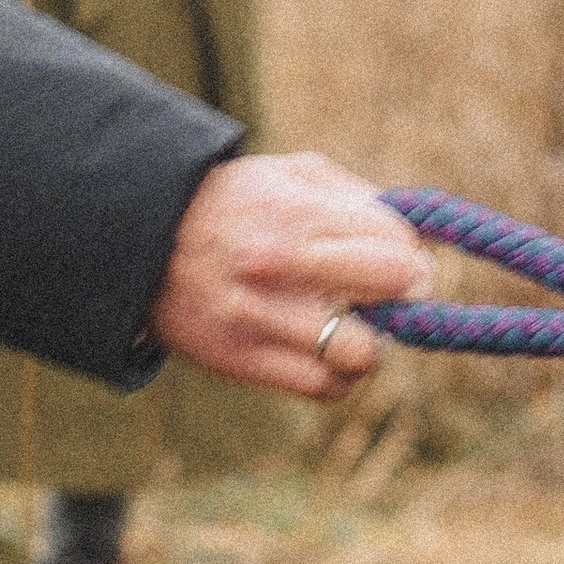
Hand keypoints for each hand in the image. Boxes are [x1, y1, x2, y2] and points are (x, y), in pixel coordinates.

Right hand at [149, 154, 434, 396]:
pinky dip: (338, 376)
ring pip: (361, 354)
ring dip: (369, 345)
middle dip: (405, 298)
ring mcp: (259, 317)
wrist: (143, 241)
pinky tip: (326, 355)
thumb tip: (421, 244)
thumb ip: (358, 202)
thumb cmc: (236, 204)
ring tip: (352, 329)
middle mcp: (280, 266)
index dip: (413, 260)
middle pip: (389, 292)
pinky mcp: (241, 360)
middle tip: (393, 300)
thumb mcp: (294, 176)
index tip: (406, 266)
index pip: (396, 246)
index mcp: (298, 213)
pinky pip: (323, 388)